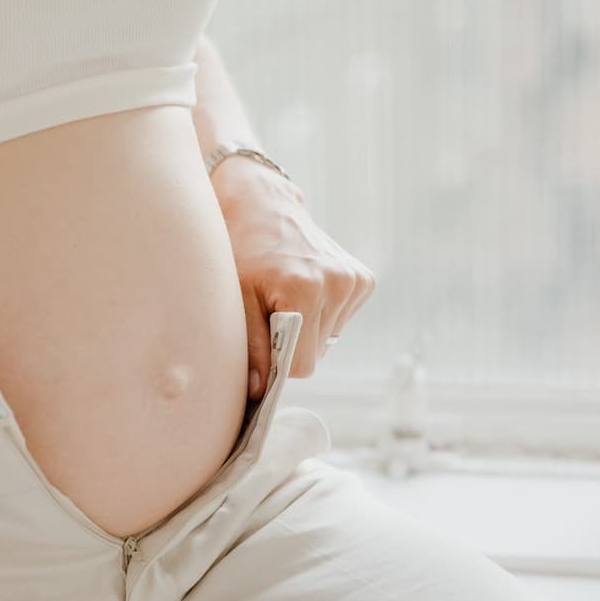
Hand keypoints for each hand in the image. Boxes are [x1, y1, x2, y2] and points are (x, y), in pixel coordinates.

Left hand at [212, 159, 376, 399]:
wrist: (262, 209)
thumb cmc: (241, 253)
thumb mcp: (236, 299)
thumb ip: (250, 346)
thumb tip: (260, 390)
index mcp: (305, 289)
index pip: (301, 364)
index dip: (278, 363)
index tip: (262, 346)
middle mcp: (337, 283)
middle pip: (315, 354)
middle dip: (291, 344)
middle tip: (270, 313)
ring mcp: (355, 279)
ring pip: (328, 340)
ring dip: (306, 329)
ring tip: (286, 297)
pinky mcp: (363, 279)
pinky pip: (339, 321)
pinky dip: (320, 315)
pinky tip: (304, 290)